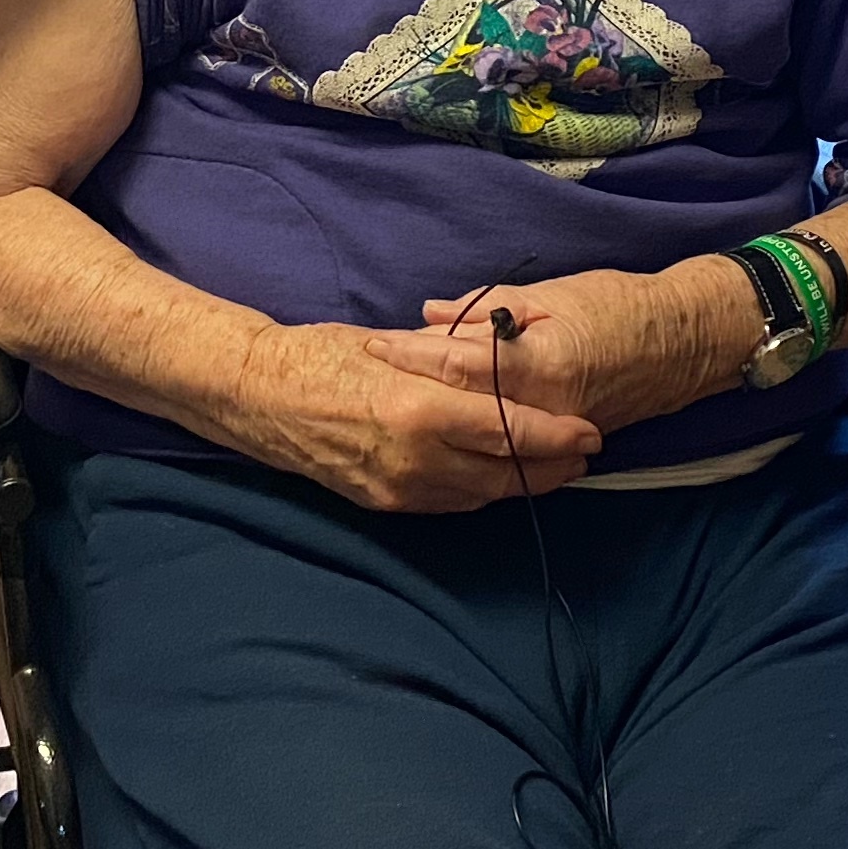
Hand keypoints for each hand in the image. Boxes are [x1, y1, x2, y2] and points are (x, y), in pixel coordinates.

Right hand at [227, 321, 600, 510]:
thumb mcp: (391, 345)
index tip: (589, 432)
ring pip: (481, 494)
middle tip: (584, 453)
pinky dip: (481, 490)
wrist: (257, 397)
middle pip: (505, 472)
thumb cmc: (321, 356)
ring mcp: (399, 488)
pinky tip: (498, 477)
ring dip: (521, 482)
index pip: (509, 429)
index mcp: (421, 408)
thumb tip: (494, 354)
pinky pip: (449, 503)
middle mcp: (416, 458)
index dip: (556, 435)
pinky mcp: (384, 503)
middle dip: (552, 466)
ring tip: (554, 467)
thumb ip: (446, 359)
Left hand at [361, 262, 762, 434]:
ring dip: (437, 419)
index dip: (411, 353)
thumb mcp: (551, 294)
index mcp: (538, 360)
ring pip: (478, 433)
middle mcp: (543, 406)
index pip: (458, 361)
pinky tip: (440, 431)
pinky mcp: (560, 448)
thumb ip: (487, 308)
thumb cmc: (617, 304)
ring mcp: (552, 432)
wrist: (682, 343)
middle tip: (368, 379)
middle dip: (412, 391)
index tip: (373, 345)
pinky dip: (471, 437)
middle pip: (459, 406)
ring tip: (393, 405)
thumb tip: (429, 313)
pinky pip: (504, 448)